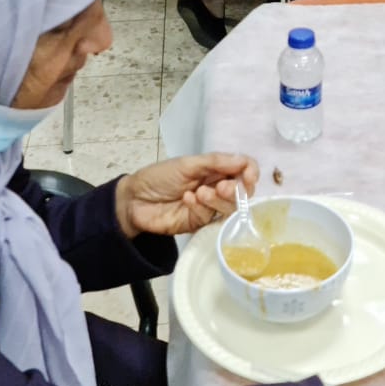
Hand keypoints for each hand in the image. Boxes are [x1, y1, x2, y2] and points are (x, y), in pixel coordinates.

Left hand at [113, 153, 257, 237]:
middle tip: (220, 186)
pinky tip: (187, 200)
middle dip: (236, 190)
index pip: (244, 170)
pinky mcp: (199, 224)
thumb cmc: (160, 176)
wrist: (133, 200)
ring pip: (229, 208)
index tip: (248, 176)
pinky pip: (210, 218)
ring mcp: (209, 208)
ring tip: (199, 193)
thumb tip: (244, 161)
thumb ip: (216, 162)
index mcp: (216, 170)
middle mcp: (217, 188)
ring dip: (218, 199)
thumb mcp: (188, 163)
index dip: (251, 173)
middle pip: (242, 192)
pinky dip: (201, 208)